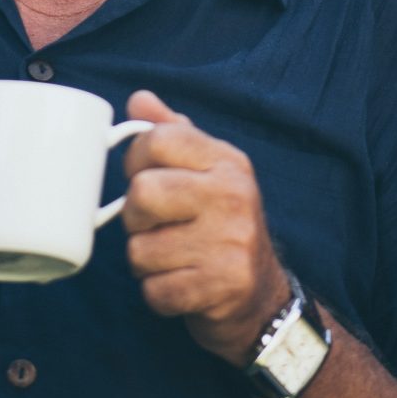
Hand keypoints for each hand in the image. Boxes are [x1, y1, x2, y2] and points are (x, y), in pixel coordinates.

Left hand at [120, 89, 292, 364]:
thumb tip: (139, 99)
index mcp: (227, 161)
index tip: (146, 177)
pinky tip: (182, 285)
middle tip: (154, 226)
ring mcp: (231, 243)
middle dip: (134, 217)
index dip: (135, 161)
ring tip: (172, 258)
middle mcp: (233, 196)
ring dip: (145, 261)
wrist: (262, 297)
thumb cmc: (220, 226)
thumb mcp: (207, 172)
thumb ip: (173, 133)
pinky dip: (159, 294)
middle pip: (142, 192)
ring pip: (139, 249)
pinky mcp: (221, 287)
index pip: (157, 139)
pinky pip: (154, 290)